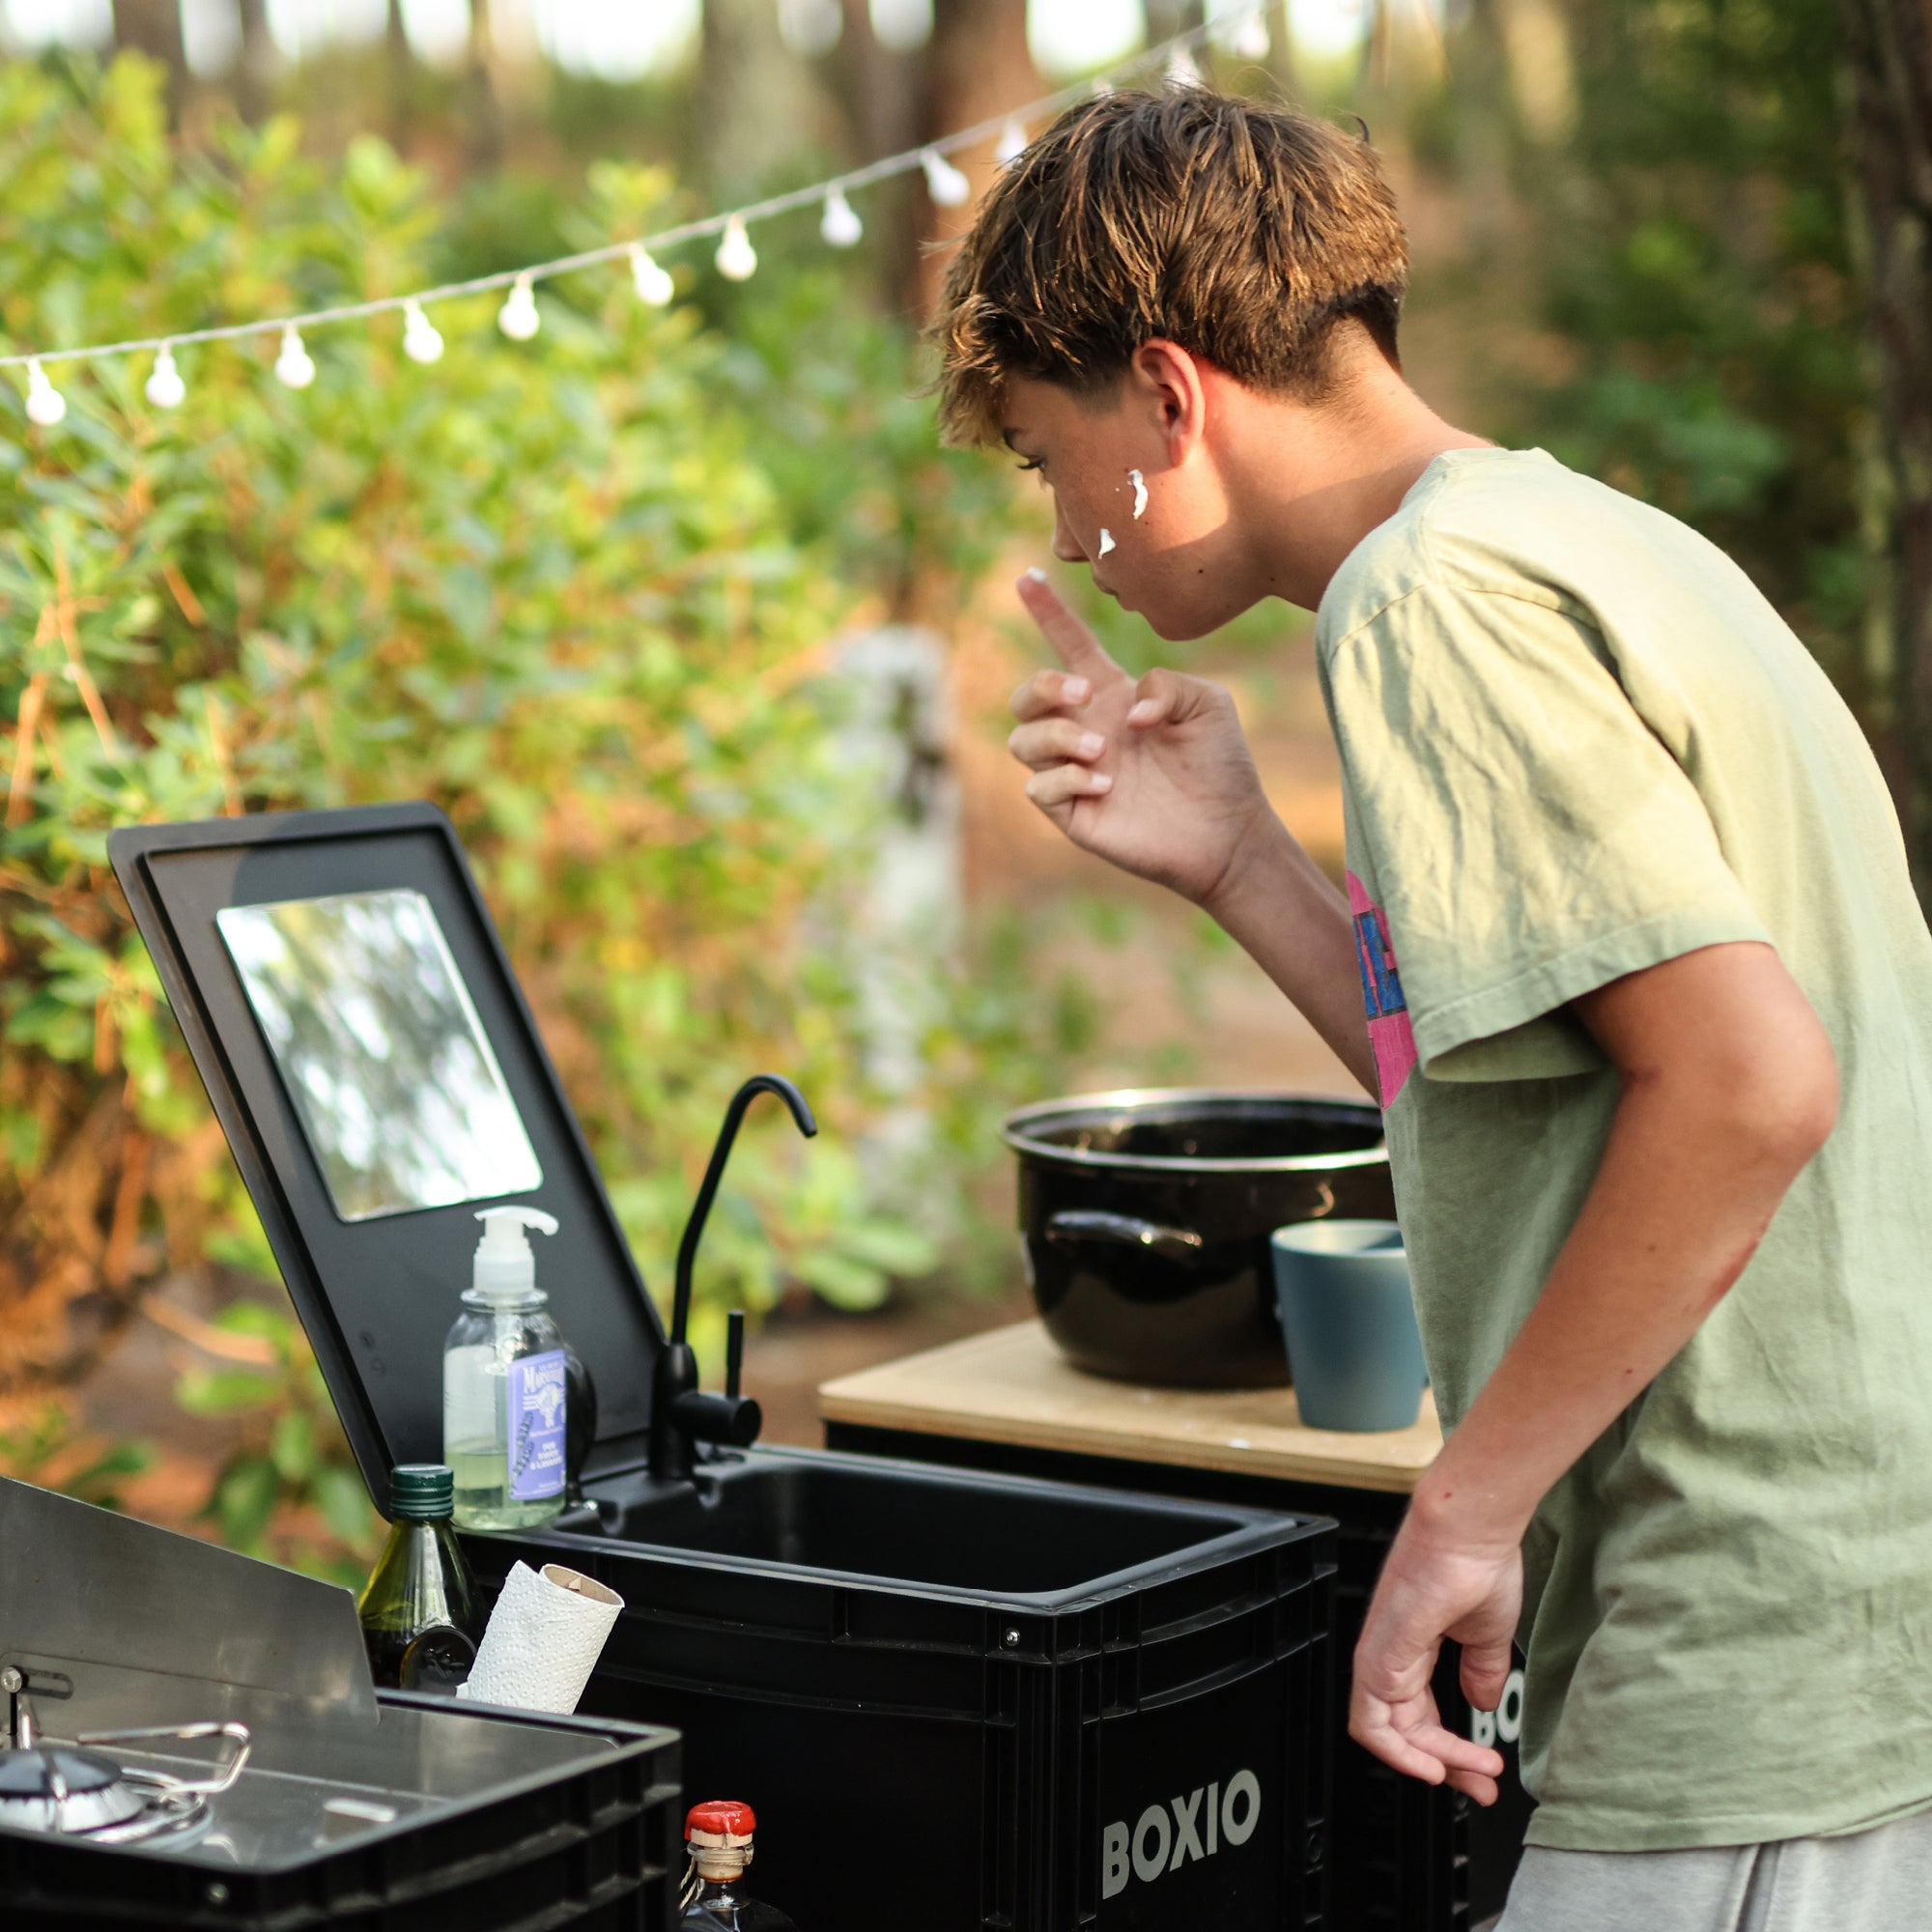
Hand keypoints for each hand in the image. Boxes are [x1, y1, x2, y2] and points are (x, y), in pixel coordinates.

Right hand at [1007, 570, 1272, 906]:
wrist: (1228, 832)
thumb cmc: (1220, 765)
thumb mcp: (1208, 703)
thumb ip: (1167, 684)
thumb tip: (1124, 712)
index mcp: (1113, 697)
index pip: (1070, 647)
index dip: (1048, 612)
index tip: (1027, 577)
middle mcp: (1086, 731)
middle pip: (1027, 696)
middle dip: (1043, 686)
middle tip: (1084, 695)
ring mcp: (1075, 773)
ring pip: (1022, 741)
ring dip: (1056, 735)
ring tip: (1103, 750)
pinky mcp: (1073, 814)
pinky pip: (1039, 787)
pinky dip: (1064, 778)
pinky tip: (1106, 784)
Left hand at [1349, 1503, 1519, 1805]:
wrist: (1471, 1529)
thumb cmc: (1478, 1563)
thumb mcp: (1487, 1633)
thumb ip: (1480, 1670)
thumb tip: (1482, 1703)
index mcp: (1410, 1646)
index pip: (1418, 1715)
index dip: (1450, 1749)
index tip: (1483, 1770)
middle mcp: (1389, 1652)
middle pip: (1402, 1730)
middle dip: (1445, 1765)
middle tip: (1481, 1786)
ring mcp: (1380, 1653)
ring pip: (1386, 1732)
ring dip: (1430, 1762)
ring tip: (1473, 1776)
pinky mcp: (1380, 1653)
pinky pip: (1373, 1718)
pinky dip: (1400, 1751)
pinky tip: (1436, 1764)